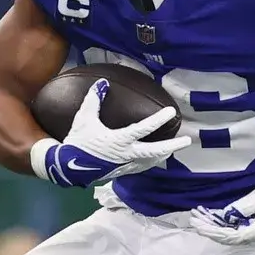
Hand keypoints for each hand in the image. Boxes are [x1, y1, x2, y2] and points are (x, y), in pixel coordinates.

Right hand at [36, 80, 191, 187]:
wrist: (68, 167)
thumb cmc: (78, 141)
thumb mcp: (84, 118)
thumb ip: (93, 100)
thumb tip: (102, 83)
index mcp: (119, 140)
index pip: (143, 129)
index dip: (158, 120)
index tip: (171, 112)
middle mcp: (126, 154)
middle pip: (154, 151)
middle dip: (172, 146)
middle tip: (186, 141)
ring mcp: (125, 165)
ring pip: (150, 161)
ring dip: (162, 154)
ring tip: (173, 149)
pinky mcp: (121, 171)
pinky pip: (141, 167)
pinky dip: (150, 162)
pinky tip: (154, 159)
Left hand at [195, 181, 254, 246]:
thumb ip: (240, 208)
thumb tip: (225, 215)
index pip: (228, 236)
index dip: (211, 231)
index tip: (198, 226)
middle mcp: (252, 238)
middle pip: (224, 237)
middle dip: (207, 229)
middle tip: (192, 220)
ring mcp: (252, 236)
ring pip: (227, 235)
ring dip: (211, 227)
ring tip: (197, 217)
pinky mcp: (251, 231)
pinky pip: (232, 230)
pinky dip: (219, 225)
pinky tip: (208, 217)